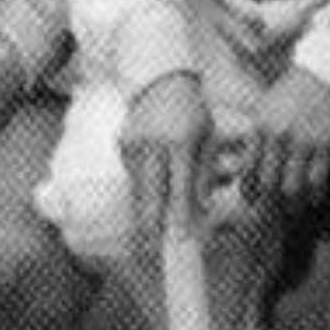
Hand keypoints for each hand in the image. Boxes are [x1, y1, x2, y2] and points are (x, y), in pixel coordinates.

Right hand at [118, 71, 214, 244]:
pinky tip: (154, 187)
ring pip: (140, 191)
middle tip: (159, 249)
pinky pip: (135, 178)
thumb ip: (202, 176)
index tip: (182, 241)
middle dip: (154, 226)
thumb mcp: (206, 139)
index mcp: (180, 141)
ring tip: (157, 225)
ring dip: (149, 209)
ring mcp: (134, 144)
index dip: (180, 218)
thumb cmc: (192, 112)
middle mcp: (153, 144)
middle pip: (151, 197)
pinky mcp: (123, 145)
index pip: (179, 190)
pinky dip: (145, 189)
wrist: (161, 81)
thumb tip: (198, 212)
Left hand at [240, 69, 329, 218]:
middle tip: (275, 211)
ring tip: (295, 209)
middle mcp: (280, 137)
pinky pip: (318, 182)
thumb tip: (246, 165)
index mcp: (261, 128)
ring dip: (293, 204)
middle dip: (270, 203)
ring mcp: (304, 143)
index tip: (254, 200)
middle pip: (268, 185)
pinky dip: (315, 195)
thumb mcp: (265, 110)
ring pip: (293, 189)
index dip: (250, 192)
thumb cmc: (291, 94)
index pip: (248, 171)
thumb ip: (256, 136)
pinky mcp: (326, 146)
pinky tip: (315, 198)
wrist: (323, 76)